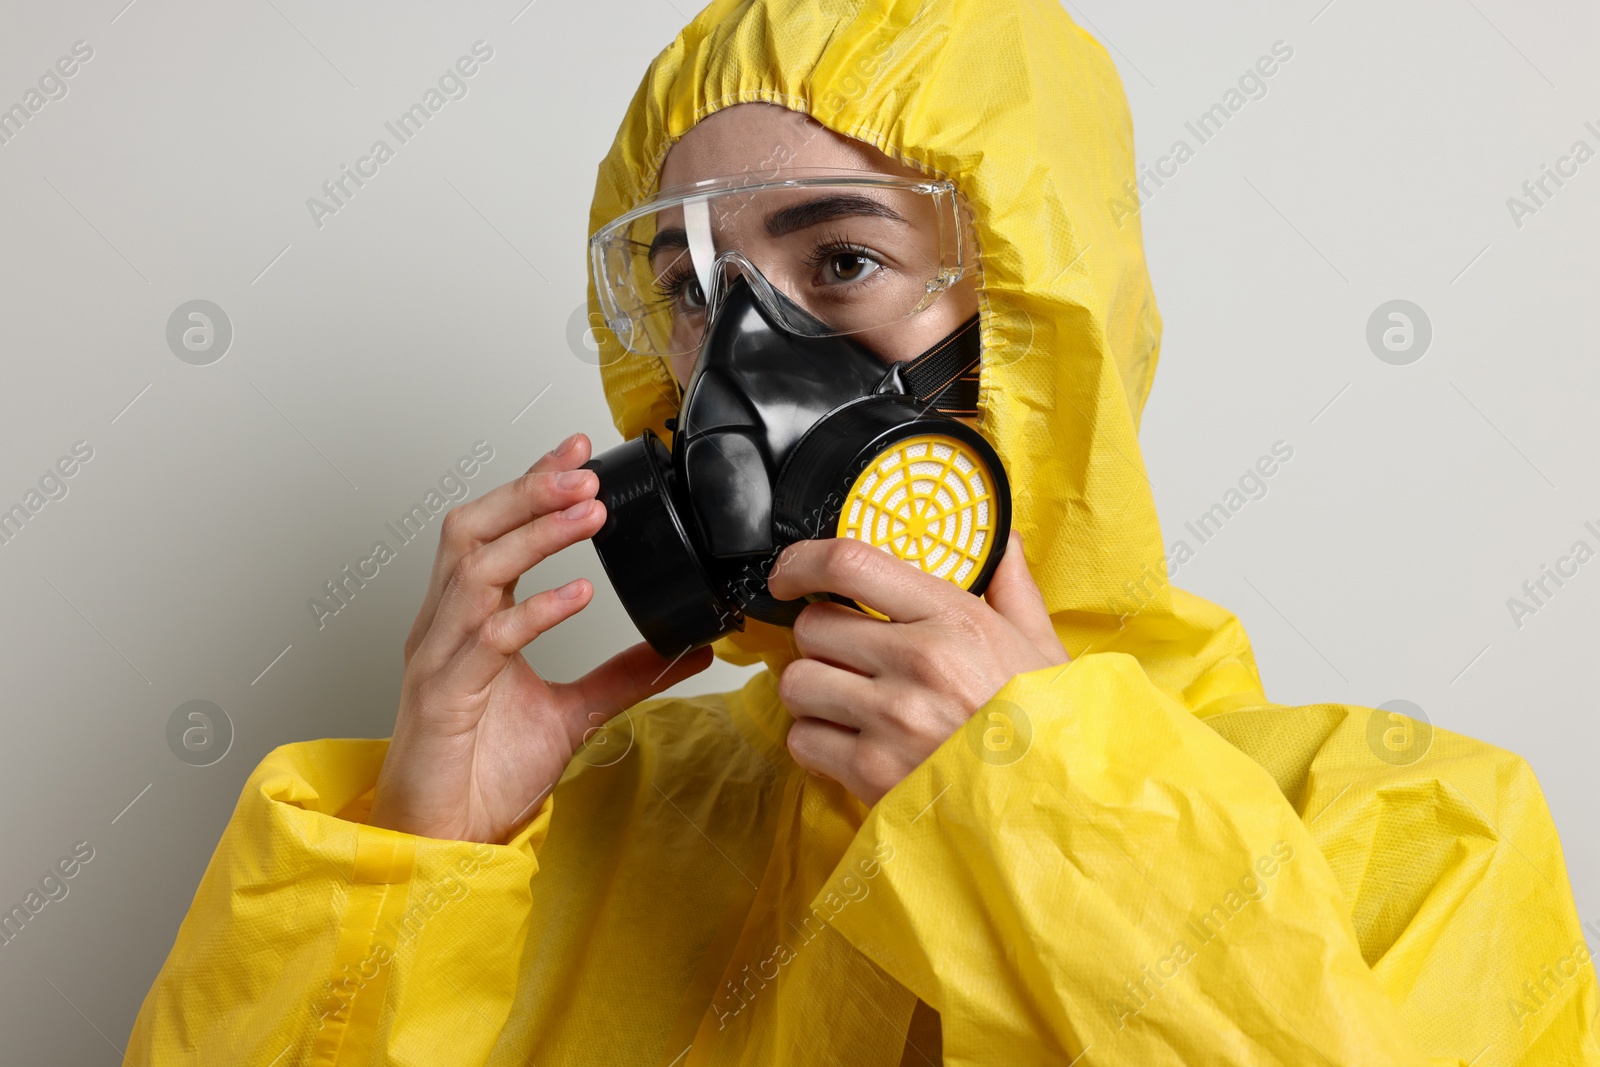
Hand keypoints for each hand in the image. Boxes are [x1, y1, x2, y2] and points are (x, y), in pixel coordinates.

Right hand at [369, 432, 713, 843]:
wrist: (444, 838)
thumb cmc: (486, 773)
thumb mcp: (575, 713)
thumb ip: (624, 674)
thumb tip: (686, 649)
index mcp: (470, 620)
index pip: (496, 530)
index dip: (532, 485)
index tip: (577, 450)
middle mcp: (447, 626)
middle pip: (473, 529)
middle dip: (529, 491)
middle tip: (584, 469)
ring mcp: (439, 657)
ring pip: (475, 569)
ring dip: (535, 534)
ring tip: (588, 512)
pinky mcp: (444, 696)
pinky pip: (487, 639)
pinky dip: (535, 611)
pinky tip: (577, 595)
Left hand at [765, 531, 1069, 804]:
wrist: (1059, 807)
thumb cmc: (1048, 727)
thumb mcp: (1042, 646)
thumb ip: (1012, 588)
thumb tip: (1001, 543)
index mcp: (954, 618)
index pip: (849, 564)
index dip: (802, 562)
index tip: (791, 574)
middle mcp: (917, 662)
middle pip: (812, 626)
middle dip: (820, 640)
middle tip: (847, 655)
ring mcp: (892, 718)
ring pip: (797, 682)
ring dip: (813, 691)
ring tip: (848, 701)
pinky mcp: (872, 772)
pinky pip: (803, 739)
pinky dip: (816, 741)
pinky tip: (852, 743)